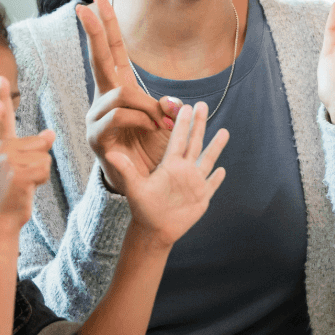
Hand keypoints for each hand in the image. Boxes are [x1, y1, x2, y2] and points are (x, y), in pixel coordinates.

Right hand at [0, 75, 54, 232]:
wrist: (0, 224)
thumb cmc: (10, 198)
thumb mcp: (24, 170)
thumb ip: (34, 149)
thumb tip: (50, 132)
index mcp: (0, 147)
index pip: (3, 119)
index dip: (2, 97)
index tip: (1, 77)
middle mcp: (1, 150)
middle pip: (40, 144)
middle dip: (39, 163)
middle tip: (21, 181)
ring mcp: (8, 161)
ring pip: (45, 156)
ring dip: (40, 174)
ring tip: (22, 186)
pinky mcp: (17, 173)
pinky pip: (44, 168)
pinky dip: (41, 182)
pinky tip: (26, 190)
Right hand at [76, 0, 179, 192]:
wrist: (146, 185)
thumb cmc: (153, 151)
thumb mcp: (166, 124)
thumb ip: (167, 108)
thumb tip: (171, 104)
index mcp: (120, 89)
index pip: (112, 50)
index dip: (106, 25)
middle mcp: (104, 99)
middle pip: (99, 58)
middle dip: (95, 31)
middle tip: (84, 5)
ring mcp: (97, 117)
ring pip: (120, 94)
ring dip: (146, 107)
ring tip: (161, 124)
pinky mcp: (97, 136)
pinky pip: (118, 115)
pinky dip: (141, 120)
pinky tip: (151, 129)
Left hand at [106, 101, 228, 247]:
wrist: (153, 229)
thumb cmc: (142, 208)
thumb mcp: (135, 187)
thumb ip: (126, 169)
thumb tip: (110, 153)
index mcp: (169, 164)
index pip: (178, 139)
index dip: (181, 123)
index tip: (185, 105)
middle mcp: (183, 170)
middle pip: (194, 142)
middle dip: (199, 124)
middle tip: (202, 105)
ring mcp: (194, 183)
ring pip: (208, 160)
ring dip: (216, 146)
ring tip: (224, 131)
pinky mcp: (201, 197)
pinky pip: (212, 185)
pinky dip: (217, 178)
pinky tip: (223, 169)